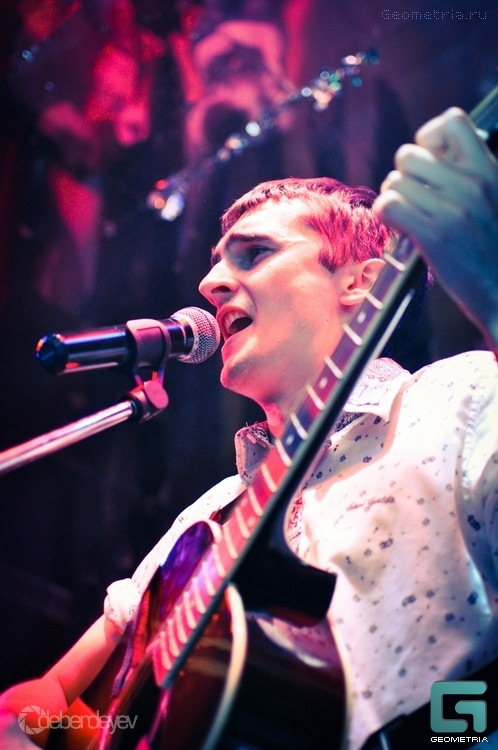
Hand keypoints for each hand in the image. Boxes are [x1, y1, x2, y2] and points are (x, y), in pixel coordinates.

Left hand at [374, 107, 497, 348]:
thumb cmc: (494, 250)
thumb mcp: (494, 200)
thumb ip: (469, 177)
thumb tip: (432, 158)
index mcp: (489, 170)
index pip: (451, 121)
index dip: (429, 138)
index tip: (430, 163)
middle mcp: (472, 183)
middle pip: (408, 154)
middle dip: (404, 177)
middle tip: (413, 199)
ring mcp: (453, 209)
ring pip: (393, 181)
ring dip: (393, 198)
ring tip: (408, 216)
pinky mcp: (434, 235)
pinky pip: (388, 205)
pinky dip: (386, 216)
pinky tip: (400, 228)